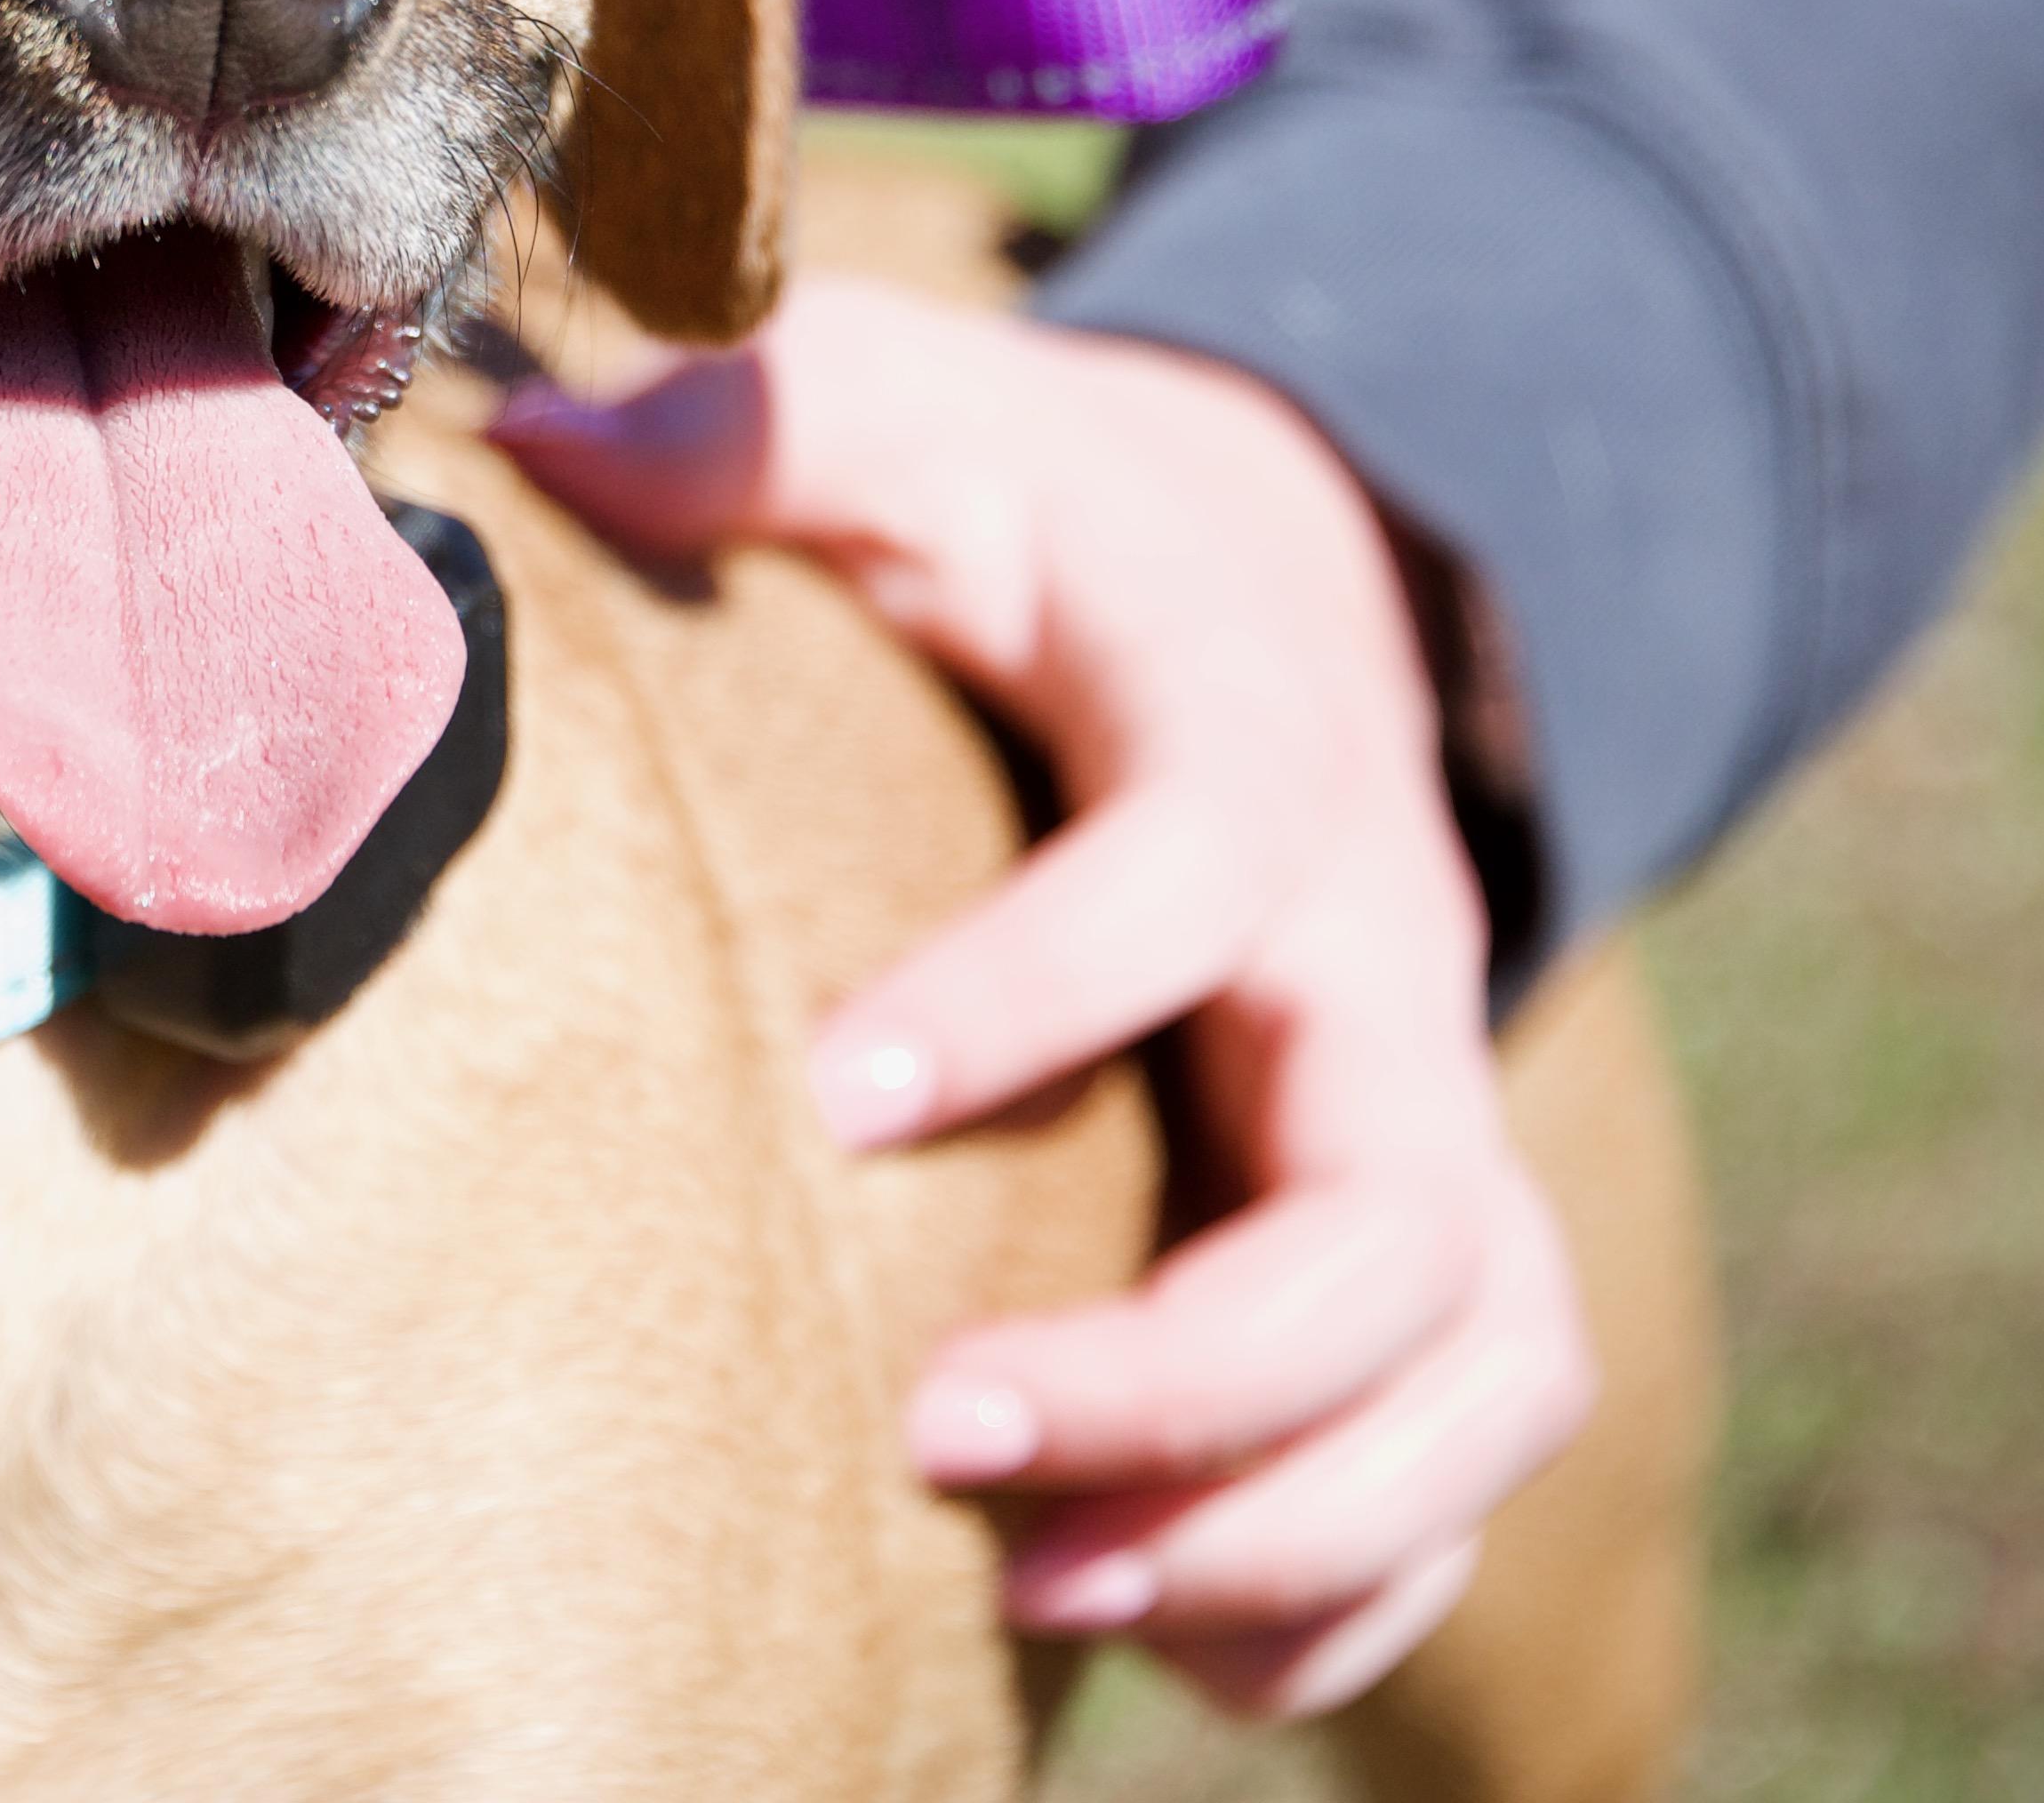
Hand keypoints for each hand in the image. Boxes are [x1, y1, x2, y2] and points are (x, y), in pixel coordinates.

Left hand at [492, 278, 1589, 1719]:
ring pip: (1480, 1371)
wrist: (1262, 565)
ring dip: (1287, 1518)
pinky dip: (1346, 1582)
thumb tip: (562, 434)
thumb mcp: (905, 408)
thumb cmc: (1032, 509)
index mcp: (1249, 745)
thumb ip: (756, 413)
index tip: (832, 1095)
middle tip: (928, 1428)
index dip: (1034, 989)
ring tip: (1034, 1585)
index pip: (1198, 874)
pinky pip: (1468, 1458)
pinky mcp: (1430, 1232)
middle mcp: (1382, 955)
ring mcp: (1433, 1111)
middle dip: (1189, 1367)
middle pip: (1396, 1217)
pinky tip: (1155, 1635)